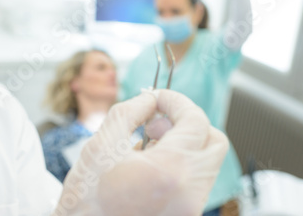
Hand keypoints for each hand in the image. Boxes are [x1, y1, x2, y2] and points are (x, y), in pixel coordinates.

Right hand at [52, 90, 228, 215]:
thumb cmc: (87, 197)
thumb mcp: (102, 144)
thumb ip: (130, 112)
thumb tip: (150, 99)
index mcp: (170, 170)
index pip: (196, 121)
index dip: (177, 102)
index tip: (159, 99)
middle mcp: (189, 193)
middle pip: (215, 142)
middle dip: (190, 123)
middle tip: (159, 122)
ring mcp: (191, 209)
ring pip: (206, 163)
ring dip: (184, 145)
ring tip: (147, 147)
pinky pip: (195, 182)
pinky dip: (180, 165)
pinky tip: (149, 166)